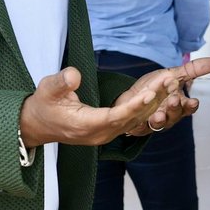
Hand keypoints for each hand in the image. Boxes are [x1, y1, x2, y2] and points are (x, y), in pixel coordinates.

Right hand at [19, 59, 209, 146]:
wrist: (38, 125)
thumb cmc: (44, 105)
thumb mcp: (46, 89)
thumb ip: (61, 82)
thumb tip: (74, 75)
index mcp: (85, 126)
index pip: (115, 116)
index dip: (134, 105)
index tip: (149, 92)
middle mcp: (100, 134)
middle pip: (132, 118)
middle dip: (153, 100)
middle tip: (170, 81)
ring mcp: (106, 134)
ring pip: (136, 120)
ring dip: (155, 103)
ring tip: (172, 83)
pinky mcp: (109, 131)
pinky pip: (133, 120)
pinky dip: (147, 107)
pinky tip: (161, 94)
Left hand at [123, 57, 209, 135]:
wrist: (131, 98)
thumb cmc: (155, 88)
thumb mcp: (172, 74)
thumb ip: (193, 69)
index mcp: (178, 103)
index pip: (188, 107)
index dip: (191, 106)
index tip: (193, 101)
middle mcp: (169, 114)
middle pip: (175, 115)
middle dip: (175, 109)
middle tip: (173, 100)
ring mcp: (155, 121)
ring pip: (160, 123)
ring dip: (160, 119)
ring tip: (158, 114)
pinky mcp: (139, 125)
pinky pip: (140, 125)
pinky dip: (140, 120)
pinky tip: (138, 113)